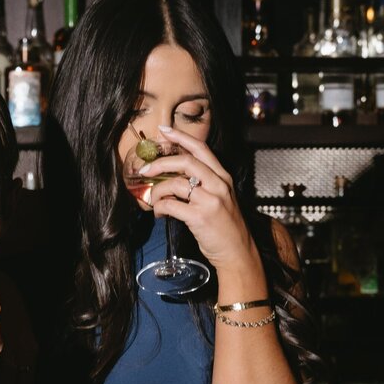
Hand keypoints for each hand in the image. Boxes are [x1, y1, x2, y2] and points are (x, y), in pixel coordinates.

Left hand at [140, 126, 257, 272]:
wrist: (237, 252)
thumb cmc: (225, 227)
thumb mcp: (220, 198)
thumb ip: (203, 183)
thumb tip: (173, 176)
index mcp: (223, 177)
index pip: (201, 148)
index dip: (181, 137)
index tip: (164, 131)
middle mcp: (218, 185)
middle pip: (186, 162)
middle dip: (161, 163)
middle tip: (146, 170)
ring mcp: (210, 201)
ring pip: (175, 184)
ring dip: (157, 192)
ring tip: (153, 201)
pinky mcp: (200, 217)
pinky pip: (171, 206)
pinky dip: (160, 208)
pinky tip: (159, 213)